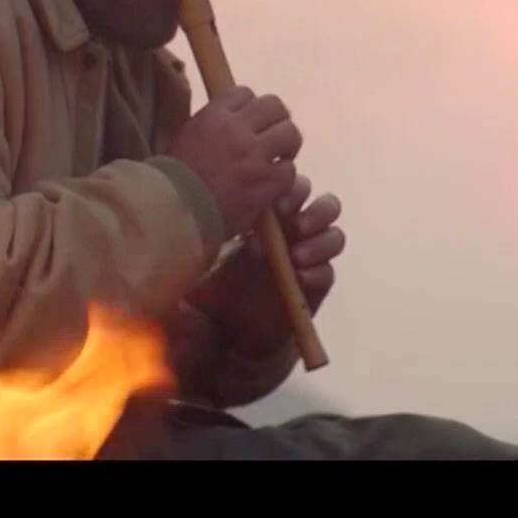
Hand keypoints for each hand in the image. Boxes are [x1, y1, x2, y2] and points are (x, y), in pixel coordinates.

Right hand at [165, 85, 301, 237]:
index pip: (245, 93)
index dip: (250, 108)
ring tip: (277, 159)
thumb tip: (230, 116)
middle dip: (276, 121)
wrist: (175, 212)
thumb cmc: (174, 178)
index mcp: (212, 116)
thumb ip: (210, 124)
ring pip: (290, 133)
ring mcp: (253, 155)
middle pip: (275, 106)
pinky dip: (283, 177)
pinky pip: (290, 169)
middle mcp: (235, 129)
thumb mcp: (185, 137)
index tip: (248, 123)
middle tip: (271, 138)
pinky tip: (271, 184)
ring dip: (286, 146)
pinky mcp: (266, 181)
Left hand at [190, 172, 345, 356]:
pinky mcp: (317, 285)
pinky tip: (299, 276)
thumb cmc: (220, 286)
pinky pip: (328, 271)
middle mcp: (295, 233)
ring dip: (320, 240)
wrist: (232, 328)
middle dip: (312, 210)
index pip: (292, 189)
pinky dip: (318, 270)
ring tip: (296, 254)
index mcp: (272, 219)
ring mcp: (309, 257)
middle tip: (293, 224)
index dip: (289, 190)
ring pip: (334, 235)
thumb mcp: (205, 260)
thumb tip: (184, 220)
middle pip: (322, 205)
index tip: (273, 204)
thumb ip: (202, 238)